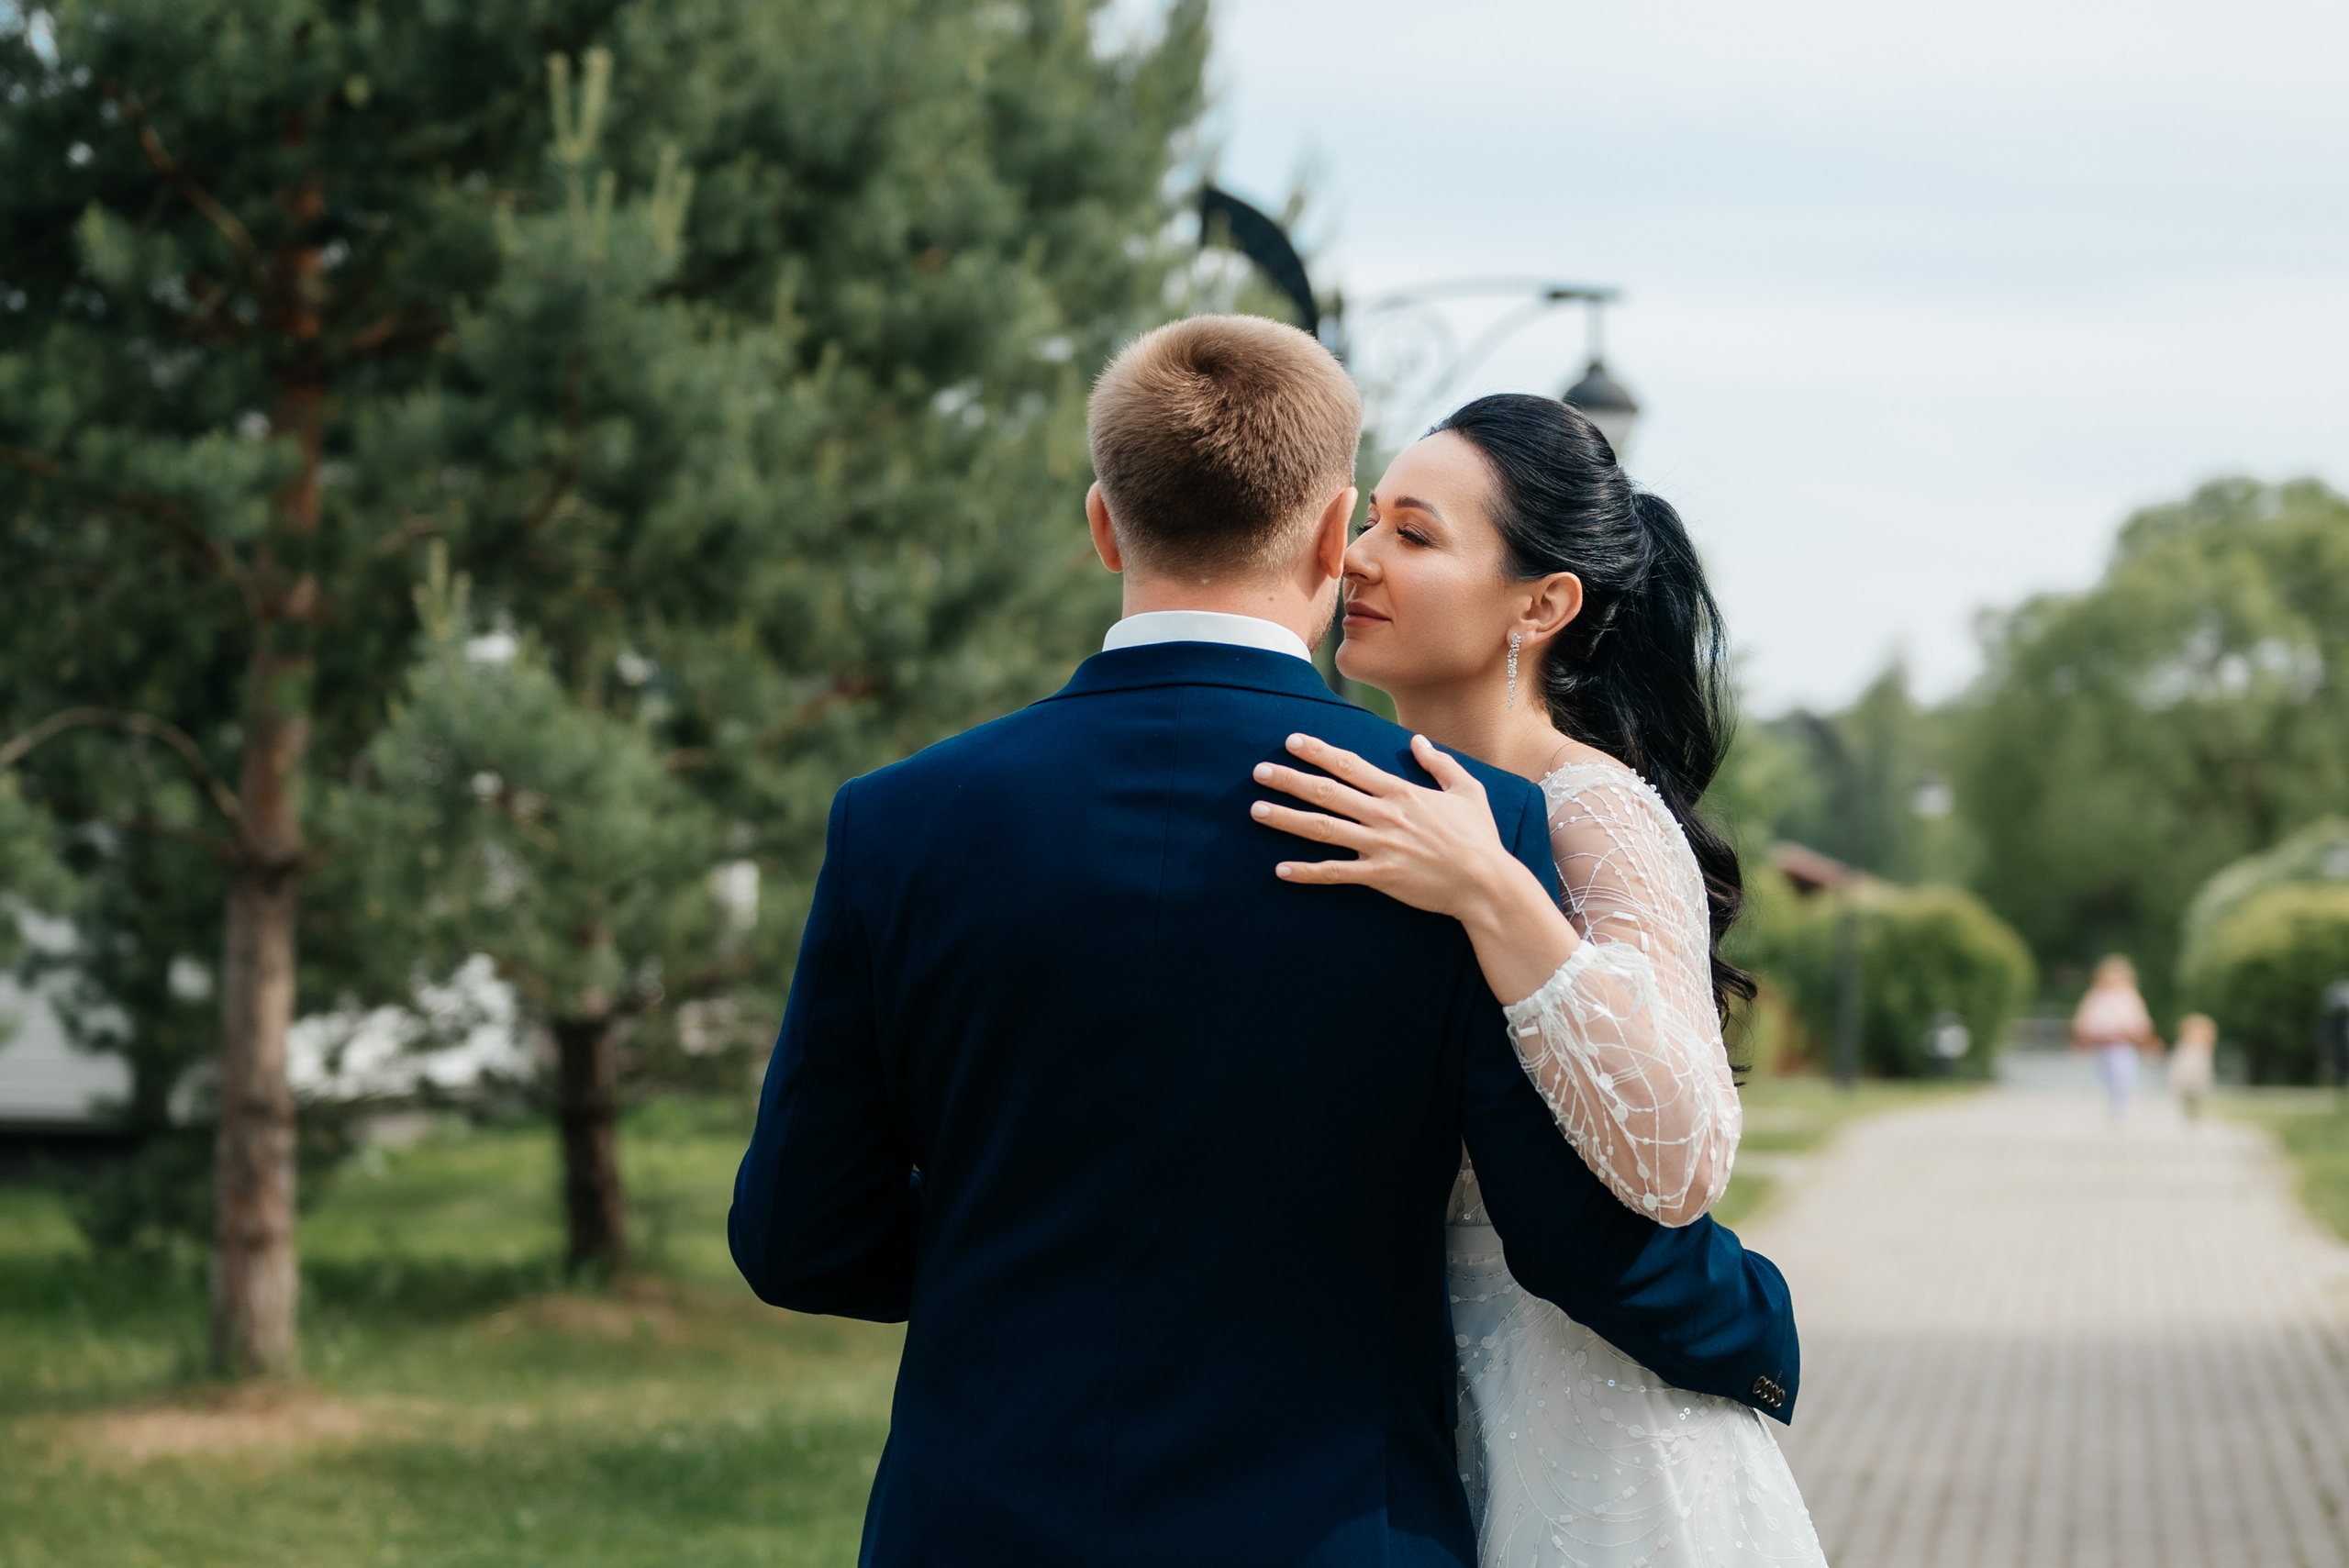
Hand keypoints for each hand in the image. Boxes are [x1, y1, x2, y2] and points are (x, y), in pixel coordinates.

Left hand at [1251, 732, 1519, 923]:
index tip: (1291, 741)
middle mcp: (1384, 815)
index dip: (1318, 751)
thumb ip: (1439, 763)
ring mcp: (1379, 846)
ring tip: (1257, 811)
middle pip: (1327, 792)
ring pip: (1323, 829)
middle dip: (1290, 780)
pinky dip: (1307, 873)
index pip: (1350, 765)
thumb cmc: (1480, 838)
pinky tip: (1281, 871)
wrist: (1486, 883)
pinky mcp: (1379, 876)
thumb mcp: (1467, 790)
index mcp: (1401, 792)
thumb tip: (1417, 740)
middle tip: (1259, 771)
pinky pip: (1336, 873)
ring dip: (1287, 819)